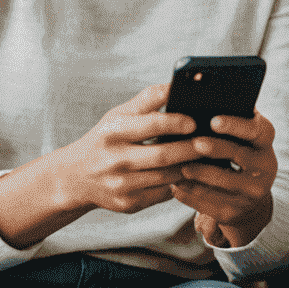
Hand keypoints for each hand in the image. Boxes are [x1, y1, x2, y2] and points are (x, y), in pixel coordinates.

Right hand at [53, 81, 220, 215]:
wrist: (76, 177)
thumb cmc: (107, 138)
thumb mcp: (120, 114)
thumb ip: (149, 99)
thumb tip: (177, 83)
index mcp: (113, 131)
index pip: (151, 125)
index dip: (176, 122)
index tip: (195, 121)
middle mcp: (115, 159)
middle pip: (163, 155)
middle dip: (191, 148)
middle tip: (213, 141)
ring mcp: (121, 185)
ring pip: (166, 177)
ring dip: (190, 168)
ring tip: (209, 157)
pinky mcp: (128, 204)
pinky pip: (163, 194)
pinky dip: (180, 184)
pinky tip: (194, 175)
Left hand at [179, 111, 279, 249]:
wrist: (251, 197)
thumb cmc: (240, 155)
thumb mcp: (245, 139)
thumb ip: (231, 123)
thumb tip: (202, 104)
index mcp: (265, 143)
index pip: (255, 130)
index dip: (235, 125)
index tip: (213, 120)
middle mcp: (265, 167)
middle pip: (239, 154)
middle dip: (215, 148)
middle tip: (194, 143)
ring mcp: (252, 192)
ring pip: (222, 181)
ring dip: (198, 173)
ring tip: (180, 166)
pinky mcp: (235, 211)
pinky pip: (209, 202)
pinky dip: (190, 193)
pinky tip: (177, 185)